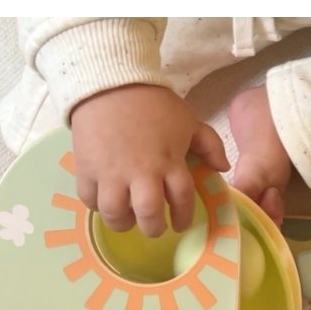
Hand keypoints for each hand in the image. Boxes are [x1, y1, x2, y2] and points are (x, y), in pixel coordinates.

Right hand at [70, 84, 229, 236]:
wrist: (109, 82)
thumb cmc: (152, 103)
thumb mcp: (188, 120)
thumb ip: (209, 144)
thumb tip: (223, 168)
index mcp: (169, 162)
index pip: (182, 200)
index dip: (183, 217)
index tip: (179, 223)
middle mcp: (141, 172)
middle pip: (148, 214)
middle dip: (153, 227)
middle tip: (153, 226)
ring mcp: (111, 172)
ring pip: (115, 213)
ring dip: (123, 221)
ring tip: (126, 217)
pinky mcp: (87, 168)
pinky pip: (89, 199)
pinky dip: (96, 205)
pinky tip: (104, 199)